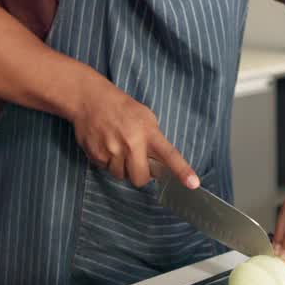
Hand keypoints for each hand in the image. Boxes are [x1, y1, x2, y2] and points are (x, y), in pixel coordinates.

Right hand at [69, 79, 198, 188]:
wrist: (91, 99)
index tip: (193, 184)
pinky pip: (105, 169)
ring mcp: (112, 151)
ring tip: (118, 149)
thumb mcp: (146, 117)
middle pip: (140, 178)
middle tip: (137, 161)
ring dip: (122, 168)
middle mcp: (131, 144)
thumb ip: (155, 140)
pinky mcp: (96, 155)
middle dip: (140, 175)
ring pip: (121, 176)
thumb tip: (160, 163)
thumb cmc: (123, 108)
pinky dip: (107, 162)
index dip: (182, 171)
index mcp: (149, 133)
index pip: (169, 155)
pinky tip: (106, 146)